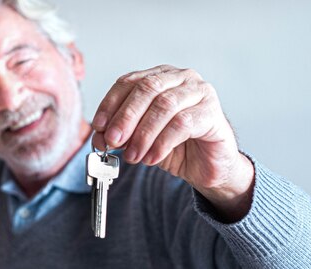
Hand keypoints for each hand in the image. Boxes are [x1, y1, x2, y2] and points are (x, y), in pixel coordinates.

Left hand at [92, 65, 254, 220]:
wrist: (207, 166)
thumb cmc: (175, 146)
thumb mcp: (140, 139)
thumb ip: (121, 133)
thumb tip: (100, 137)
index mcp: (159, 77)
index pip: (128, 82)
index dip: (110, 104)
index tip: (98, 126)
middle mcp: (181, 78)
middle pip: (146, 88)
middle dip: (125, 117)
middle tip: (112, 140)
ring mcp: (200, 92)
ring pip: (164, 105)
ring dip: (143, 133)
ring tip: (133, 156)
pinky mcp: (212, 113)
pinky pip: (182, 124)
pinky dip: (162, 143)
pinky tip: (152, 157)